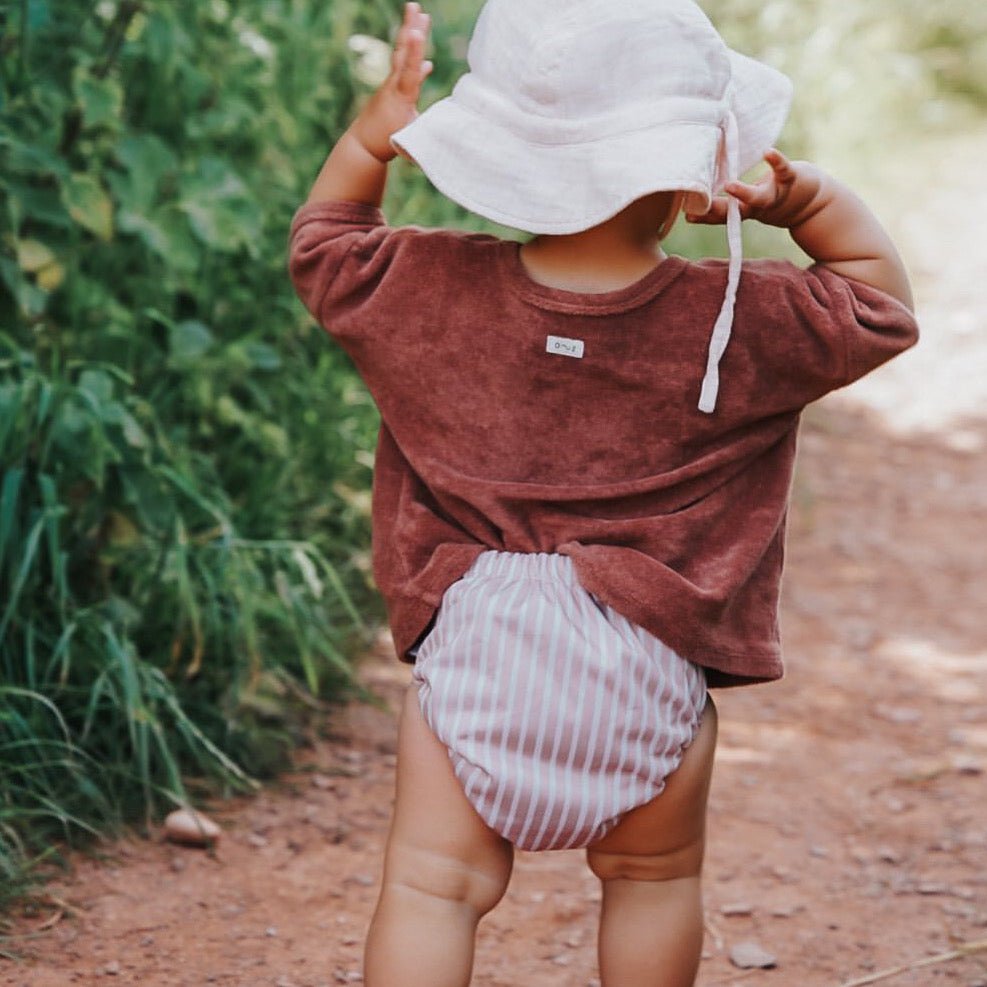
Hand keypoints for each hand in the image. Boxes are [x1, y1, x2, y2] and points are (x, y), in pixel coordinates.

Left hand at [350, 2, 433, 162]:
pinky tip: (427, 64)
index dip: (414, 52)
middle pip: (403, 52)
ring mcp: (392, 87)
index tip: (416, 32)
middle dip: (410, 29)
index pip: (409, 71)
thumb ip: (426, 130)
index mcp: (400, 97)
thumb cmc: (386, 145)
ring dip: (413, 36)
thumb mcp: (409, 141)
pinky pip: (406, 72)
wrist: (361, 147)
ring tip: (421, 16)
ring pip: (404, 56)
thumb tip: (447, 127)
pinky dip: (415, 63)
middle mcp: (394, 86)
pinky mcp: (393, 92)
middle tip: (415, 6)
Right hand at [686, 149, 823, 229]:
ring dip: (743, 194)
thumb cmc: (774, 197)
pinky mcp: (791, 177)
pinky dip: (775, 161)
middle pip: (735, 211)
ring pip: (757, 197)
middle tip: (695, 212)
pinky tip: (767, 152)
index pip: (721, 214)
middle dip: (716, 211)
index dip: (705, 215)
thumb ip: (729, 202)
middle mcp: (758, 205)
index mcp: (745, 210)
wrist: (813, 202)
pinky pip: (782, 169)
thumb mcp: (751, 203)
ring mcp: (774, 193)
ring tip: (729, 186)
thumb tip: (701, 194)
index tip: (687, 215)